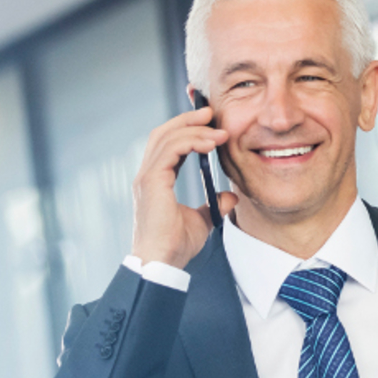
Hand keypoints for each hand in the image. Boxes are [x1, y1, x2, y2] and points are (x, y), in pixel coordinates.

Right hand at [131, 107, 237, 268]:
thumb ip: (213, 206)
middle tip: (211, 112)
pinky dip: (190, 141)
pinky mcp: (151, 182)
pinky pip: (170, 150)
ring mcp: (146, 177)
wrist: (162, 264)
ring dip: (193, 128)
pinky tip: (210, 143)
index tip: (210, 125)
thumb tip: (230, 195)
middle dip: (186, 120)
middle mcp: (147, 176)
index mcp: (155, 182)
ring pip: (166, 137)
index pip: (167, 145)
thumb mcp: (201, 222)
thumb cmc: (175, 247)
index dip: (187, 131)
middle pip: (162, 133)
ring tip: (216, 128)